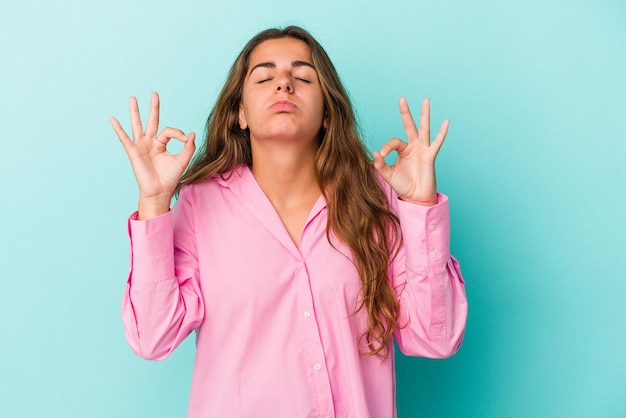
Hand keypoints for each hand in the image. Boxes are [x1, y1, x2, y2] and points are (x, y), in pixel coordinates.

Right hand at [109, 92, 195, 217]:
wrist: (159, 191)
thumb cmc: (170, 178)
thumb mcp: (182, 161)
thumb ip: (188, 147)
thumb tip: (192, 133)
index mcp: (161, 144)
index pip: (169, 131)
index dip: (178, 133)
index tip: (185, 139)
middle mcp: (150, 142)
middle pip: (152, 121)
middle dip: (153, 107)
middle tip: (155, 93)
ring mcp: (141, 146)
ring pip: (137, 125)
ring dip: (135, 111)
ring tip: (132, 98)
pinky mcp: (133, 152)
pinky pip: (124, 138)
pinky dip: (118, 129)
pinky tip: (112, 119)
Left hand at [373, 97, 448, 205]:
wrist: (415, 197)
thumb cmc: (403, 185)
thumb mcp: (388, 175)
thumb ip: (380, 164)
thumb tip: (375, 152)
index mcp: (402, 150)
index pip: (394, 142)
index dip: (387, 147)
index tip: (383, 155)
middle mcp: (413, 147)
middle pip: (409, 125)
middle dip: (405, 112)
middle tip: (402, 98)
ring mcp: (422, 150)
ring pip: (424, 129)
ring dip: (424, 114)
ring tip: (425, 100)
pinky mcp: (430, 156)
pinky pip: (436, 143)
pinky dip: (441, 133)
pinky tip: (446, 122)